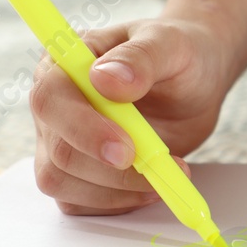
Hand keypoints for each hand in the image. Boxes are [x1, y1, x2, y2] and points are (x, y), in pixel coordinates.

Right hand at [30, 17, 234, 214]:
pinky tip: (151, 186)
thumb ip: (140, 58)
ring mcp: (61, 141)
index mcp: (64, 65)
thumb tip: (106, 80)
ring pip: (63, 183)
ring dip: (116, 191)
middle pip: (57, 152)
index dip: (83, 130)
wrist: (196, 81)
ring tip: (167, 173)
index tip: (127, 149)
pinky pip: (79, 202)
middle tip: (161, 166)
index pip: (50, 101)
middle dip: (108, 170)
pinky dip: (117, 202)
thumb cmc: (178, 55)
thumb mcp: (169, 44)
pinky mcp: (78, 172)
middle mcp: (55, 106)